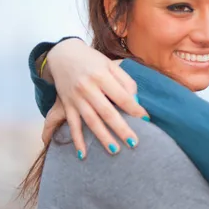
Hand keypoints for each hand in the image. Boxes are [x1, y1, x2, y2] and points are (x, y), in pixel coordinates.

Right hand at [45, 38, 149, 156]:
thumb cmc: (92, 60)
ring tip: (115, 150)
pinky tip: (83, 154)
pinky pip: (72, 125)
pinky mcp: (67, 105)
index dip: (134, 109)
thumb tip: (136, 101)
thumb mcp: (110, 64)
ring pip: (91, 121)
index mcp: (101, 76)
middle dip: (121, 129)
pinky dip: (77, 140)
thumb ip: (125, 81)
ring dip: (103, 137)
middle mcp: (88, 88)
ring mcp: (76, 98)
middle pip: (107, 112)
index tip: (146, 120)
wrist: (62, 54)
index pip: (121, 96)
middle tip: (134, 143)